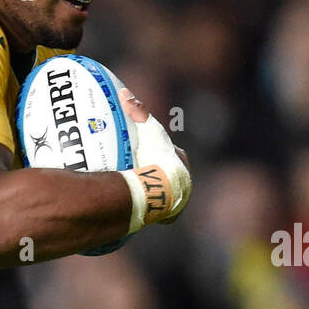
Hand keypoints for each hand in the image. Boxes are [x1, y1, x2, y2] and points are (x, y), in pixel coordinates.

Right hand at [119, 88, 191, 223]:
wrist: (160, 192)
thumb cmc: (158, 160)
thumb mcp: (149, 131)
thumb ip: (138, 112)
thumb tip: (124, 93)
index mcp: (181, 163)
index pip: (173, 154)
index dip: (162, 152)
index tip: (150, 152)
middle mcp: (183, 182)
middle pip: (169, 176)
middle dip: (159, 175)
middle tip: (139, 173)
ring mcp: (176, 201)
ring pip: (165, 195)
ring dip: (154, 194)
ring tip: (136, 194)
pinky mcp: (168, 216)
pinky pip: (157, 212)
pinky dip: (149, 210)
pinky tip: (138, 210)